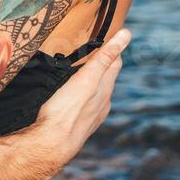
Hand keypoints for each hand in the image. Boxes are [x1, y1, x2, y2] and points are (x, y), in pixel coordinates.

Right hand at [30, 28, 129, 168]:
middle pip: (106, 79)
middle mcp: (102, 103)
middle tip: (92, 51)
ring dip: (91, 82)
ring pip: (96, 94)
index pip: (115, 63)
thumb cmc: (67, 110)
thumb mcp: (88, 78)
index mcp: (105, 88)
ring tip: (81, 72)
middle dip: (102, 65)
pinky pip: (84, 106)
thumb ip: (105, 57)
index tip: (110, 36)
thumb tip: (127, 35)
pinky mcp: (79, 125)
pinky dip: (82, 97)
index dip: (114, 48)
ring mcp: (92, 116)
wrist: (52, 145)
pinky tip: (72, 98)